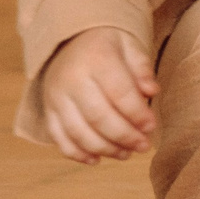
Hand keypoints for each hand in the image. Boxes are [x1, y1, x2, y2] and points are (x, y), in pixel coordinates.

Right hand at [38, 25, 159, 162]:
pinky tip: (97, 159)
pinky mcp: (47, 110)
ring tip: (126, 154)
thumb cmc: (107, 46)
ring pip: (78, 132)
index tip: (152, 126)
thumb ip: (141, 68)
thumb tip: (152, 91)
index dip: (137, 114)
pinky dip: (77, 153)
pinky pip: (58, 138)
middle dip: (124, 136)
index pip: (119, 92)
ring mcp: (56, 97)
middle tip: (143, 146)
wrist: (69, 39)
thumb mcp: (129, 45)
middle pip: (98, 117)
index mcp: (96, 58)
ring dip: (104, 149)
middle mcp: (71, 79)